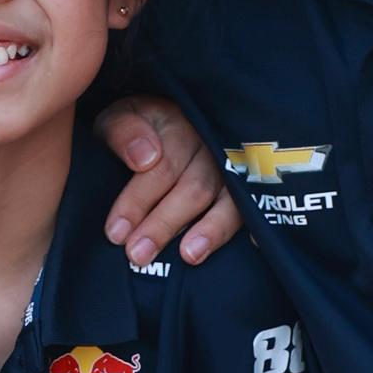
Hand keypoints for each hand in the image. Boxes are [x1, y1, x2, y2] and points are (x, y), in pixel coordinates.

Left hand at [97, 96, 239, 265]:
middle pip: (193, 188)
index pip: (160, 167)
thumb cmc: (137, 127)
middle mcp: (209, 142)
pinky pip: (255, 204)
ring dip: (210, 230)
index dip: (138, 202)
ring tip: (190, 255)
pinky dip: (256, 224)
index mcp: (176, 123)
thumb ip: (123, 132)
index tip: (116, 232)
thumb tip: (144, 158)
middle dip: (164, 224)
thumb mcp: (118, 117)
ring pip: (228, 199)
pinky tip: (252, 244)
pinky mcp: (249, 183)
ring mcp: (233, 164)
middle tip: (138, 255)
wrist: (168, 116)